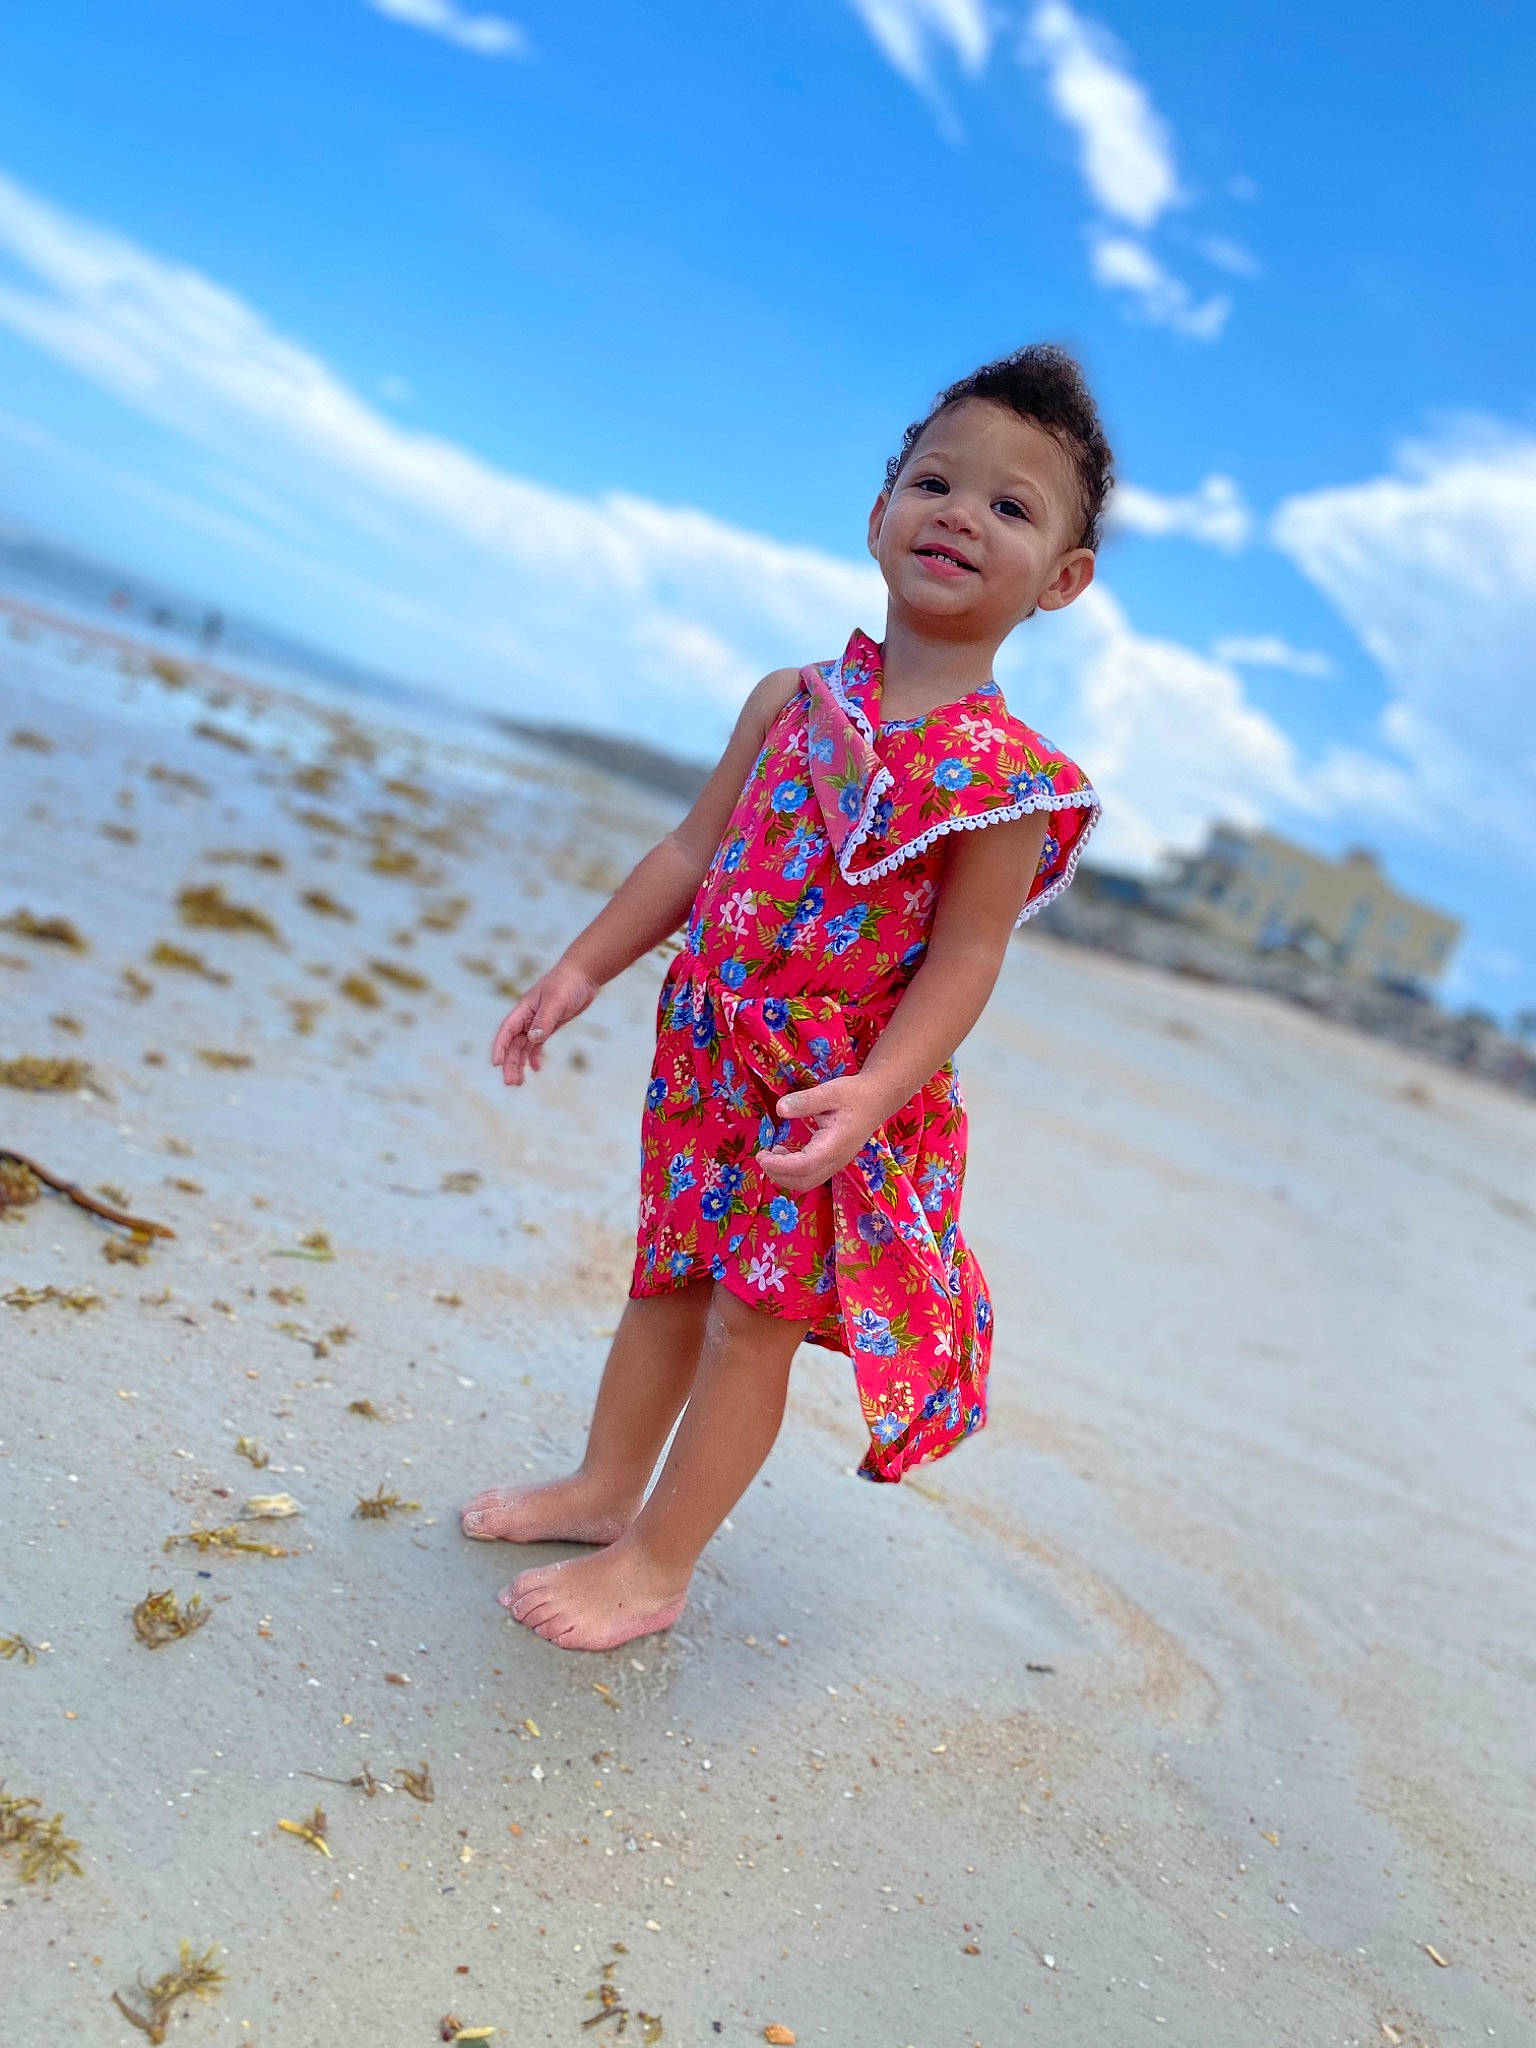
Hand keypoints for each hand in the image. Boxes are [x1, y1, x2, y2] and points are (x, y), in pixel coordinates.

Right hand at [491, 961, 596, 1084]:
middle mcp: (527, 1017)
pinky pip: (537, 1044)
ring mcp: (537, 1022)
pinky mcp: (548, 1025)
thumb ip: (545, 1020)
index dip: (500, 1047)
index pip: (507, 1031)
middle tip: (511, 1083)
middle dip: (510, 1063)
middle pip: (513, 1043)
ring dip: (519, 1063)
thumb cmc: (567, 984)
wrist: (583, 975)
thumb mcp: (557, 1001)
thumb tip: (533, 1039)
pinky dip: (534, 1056)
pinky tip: (536, 1068)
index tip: (496, 1064)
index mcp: (523, 1010)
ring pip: (523, 1047)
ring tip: (518, 1083)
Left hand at [755, 1075, 881, 1190]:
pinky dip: (793, 1171)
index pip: (803, 1166)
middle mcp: (836, 1160)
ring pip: (807, 1182)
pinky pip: (811, 1175)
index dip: (779, 1166)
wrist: (878, 1099)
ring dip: (785, 1175)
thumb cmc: (854, 1094)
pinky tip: (784, 1152)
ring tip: (772, 1154)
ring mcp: (836, 1163)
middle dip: (778, 1174)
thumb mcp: (830, 1091)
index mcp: (834, 1145)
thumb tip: (780, 1109)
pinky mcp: (834, 1161)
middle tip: (762, 1155)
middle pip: (803, 1182)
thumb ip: (805, 1101)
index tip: (762, 1155)